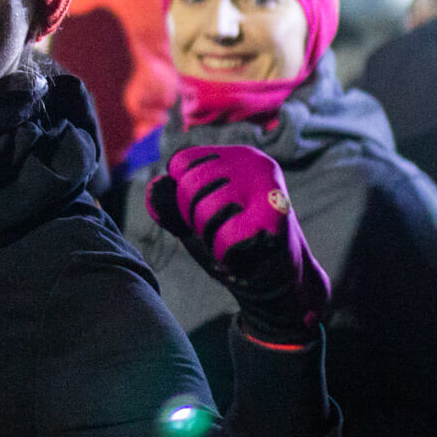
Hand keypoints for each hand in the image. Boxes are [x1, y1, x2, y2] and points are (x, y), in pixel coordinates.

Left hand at [147, 145, 330, 335]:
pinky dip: (226, 255)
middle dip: (196, 221)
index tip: (210, 213)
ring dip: (212, 239)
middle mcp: (254, 162)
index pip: (181, 164)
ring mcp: (267, 186)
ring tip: (234, 240)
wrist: (279, 280)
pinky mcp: (276, 216)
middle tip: (223, 231)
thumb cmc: (233, 244)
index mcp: (235, 156)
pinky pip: (225, 239)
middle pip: (189, 187)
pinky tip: (245, 253)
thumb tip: (157, 184)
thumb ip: (171, 204)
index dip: (183, 198)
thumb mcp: (194, 221)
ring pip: (205, 211)